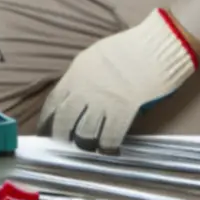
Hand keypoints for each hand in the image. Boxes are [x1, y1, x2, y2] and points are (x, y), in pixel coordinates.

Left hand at [38, 9, 198, 152]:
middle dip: (62, 136)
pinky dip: (107, 147)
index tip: (46, 131)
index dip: (48, 119)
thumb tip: (76, 94)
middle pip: (64, 120)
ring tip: (88, 147)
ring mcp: (102, 102)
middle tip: (64, 146)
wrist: (153, 49)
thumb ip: (82, 75)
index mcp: (76, 73)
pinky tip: (109, 150)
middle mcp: (84, 89)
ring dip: (85, 143)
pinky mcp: (122, 112)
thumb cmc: (128, 49)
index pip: (54, 101)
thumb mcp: (95, 56)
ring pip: (84, 132)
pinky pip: (108, 137)